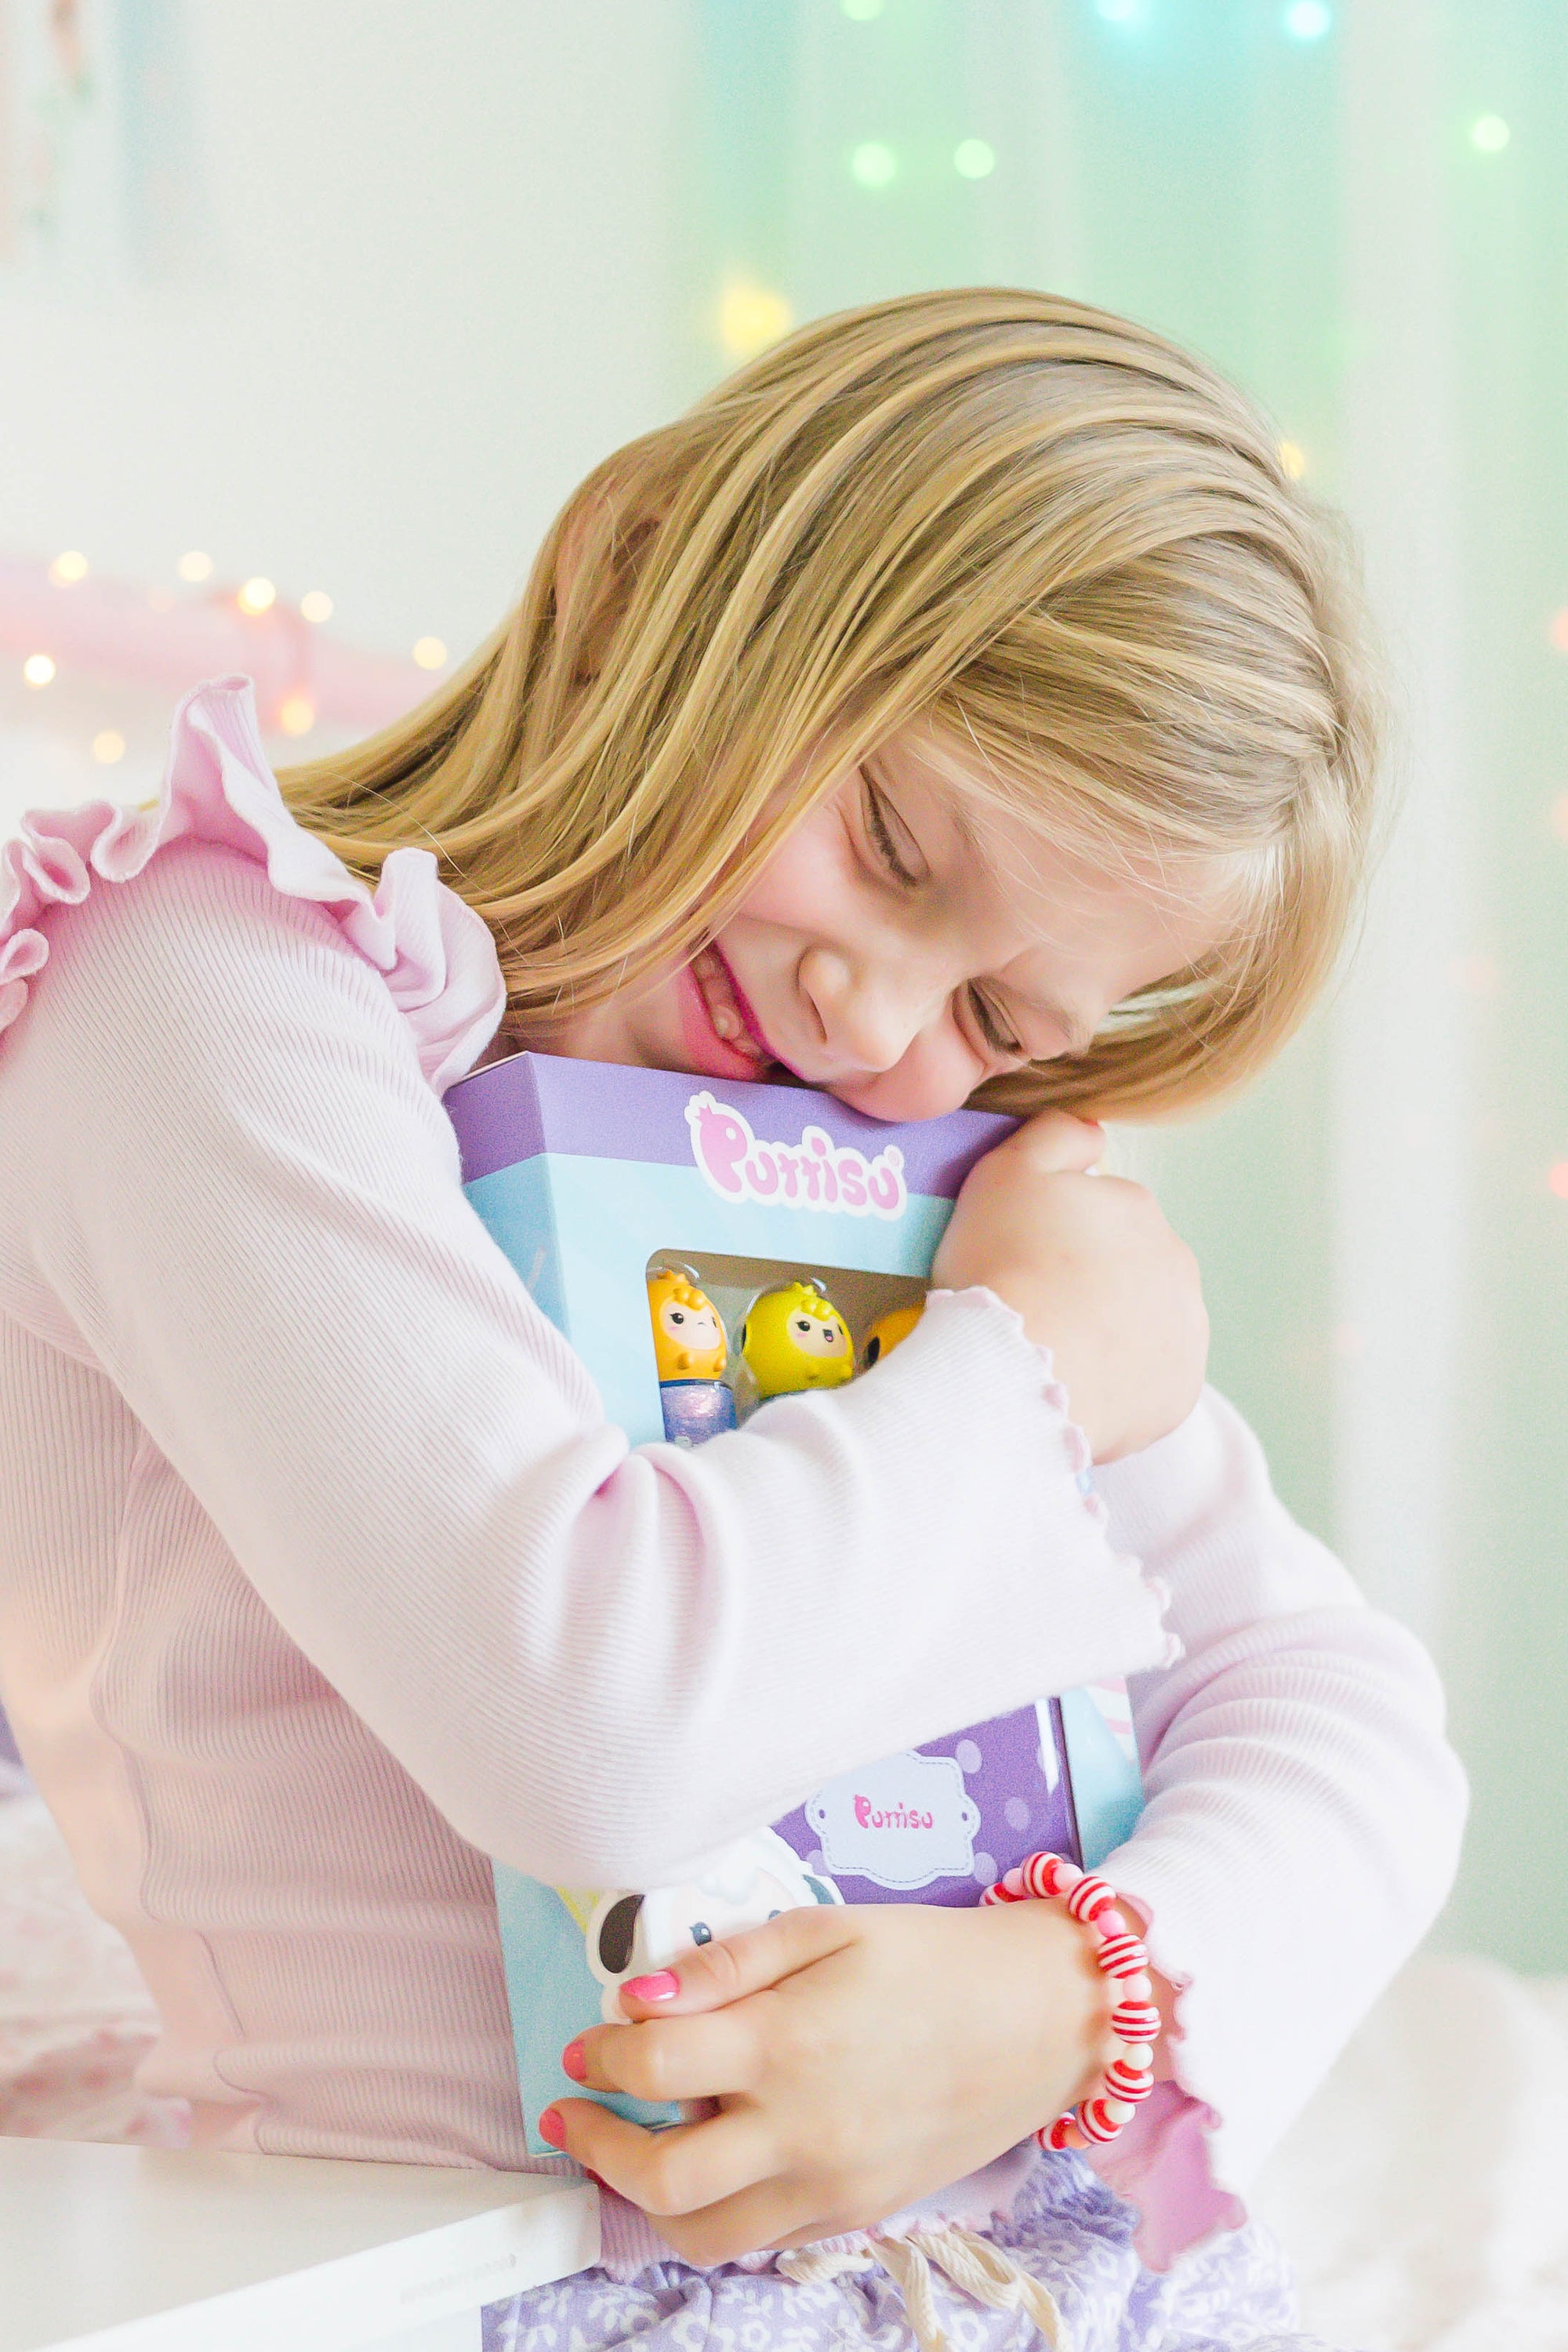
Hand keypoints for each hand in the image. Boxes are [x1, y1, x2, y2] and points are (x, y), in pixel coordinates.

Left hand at [541, 1897, 1107, 2264]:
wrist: (1041, 2018)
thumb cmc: (932, 1957)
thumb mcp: (827, 1928)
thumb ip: (727, 1965)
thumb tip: (638, 1997)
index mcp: (789, 2043)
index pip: (654, 2066)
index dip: (601, 2053)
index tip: (589, 2040)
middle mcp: (803, 2129)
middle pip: (661, 2176)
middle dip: (597, 2147)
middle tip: (576, 2110)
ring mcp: (832, 2184)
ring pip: (703, 2234)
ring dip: (647, 2198)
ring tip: (632, 2150)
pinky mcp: (857, 2212)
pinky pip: (763, 2237)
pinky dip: (716, 2211)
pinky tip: (712, 2161)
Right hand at [931, 1110, 1207, 1460]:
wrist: (1015, 1375)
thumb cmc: (1001, 1269)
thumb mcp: (1006, 1171)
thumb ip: (1055, 1134)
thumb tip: (1094, 1129)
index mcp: (1137, 1208)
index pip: (1097, 1212)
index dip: (1051, 1234)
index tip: (1017, 1260)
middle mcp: (1176, 1263)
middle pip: (1124, 1267)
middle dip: (1087, 1282)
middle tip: (1030, 1307)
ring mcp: (1183, 1332)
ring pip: (1139, 1322)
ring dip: (1105, 1331)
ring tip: (1049, 1350)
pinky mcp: (1177, 1392)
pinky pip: (1144, 1380)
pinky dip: (1113, 1381)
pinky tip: (1070, 1384)